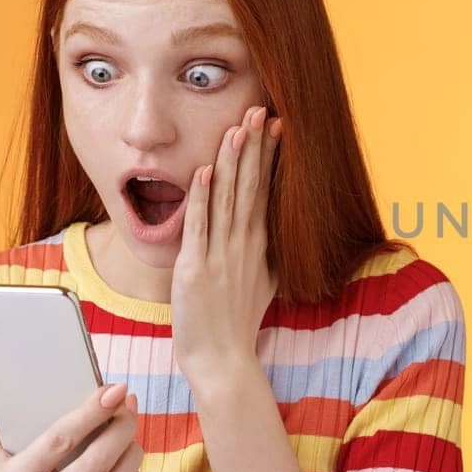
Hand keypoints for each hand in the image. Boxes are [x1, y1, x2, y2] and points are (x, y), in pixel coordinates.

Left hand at [173, 104, 281, 381]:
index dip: (268, 157)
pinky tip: (204, 172)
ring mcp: (221, 256)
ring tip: (237, 128)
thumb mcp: (260, 282)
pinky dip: (201, 198)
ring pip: (227, 199)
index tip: (275, 126)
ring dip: (231, 162)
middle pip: (250, 186)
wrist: (223, 360)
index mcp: (258, 245)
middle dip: (254, 147)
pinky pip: (199, 226)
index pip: (265, 190)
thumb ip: (261, 253)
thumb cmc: (236, 325)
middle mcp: (244, 245)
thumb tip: (266, 230)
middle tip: (260, 111)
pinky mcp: (196, 269)